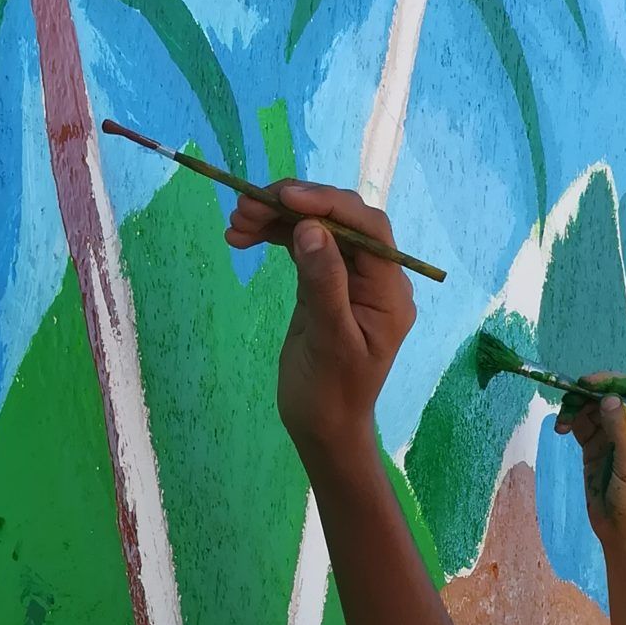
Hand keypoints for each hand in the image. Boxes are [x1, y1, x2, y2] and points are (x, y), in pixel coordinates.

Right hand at [227, 181, 415, 461]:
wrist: (323, 428)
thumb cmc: (331, 394)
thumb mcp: (328, 340)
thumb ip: (323, 283)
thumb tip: (311, 228)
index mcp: (389, 291)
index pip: (367, 229)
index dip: (328, 203)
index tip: (283, 196)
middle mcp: (375, 277)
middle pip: (341, 220)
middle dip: (295, 206)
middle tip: (245, 207)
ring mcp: (350, 279)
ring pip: (318, 229)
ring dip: (278, 218)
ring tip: (236, 222)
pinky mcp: (325, 284)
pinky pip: (305, 247)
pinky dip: (276, 236)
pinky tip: (245, 236)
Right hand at [554, 378, 625, 546]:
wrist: (624, 532)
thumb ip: (620, 429)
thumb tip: (608, 398)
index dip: (614, 382)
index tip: (590, 383)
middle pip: (611, 397)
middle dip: (590, 394)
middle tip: (569, 397)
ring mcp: (613, 437)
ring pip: (592, 410)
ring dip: (576, 407)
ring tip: (563, 418)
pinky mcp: (594, 449)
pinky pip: (581, 426)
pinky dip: (570, 422)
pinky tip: (561, 428)